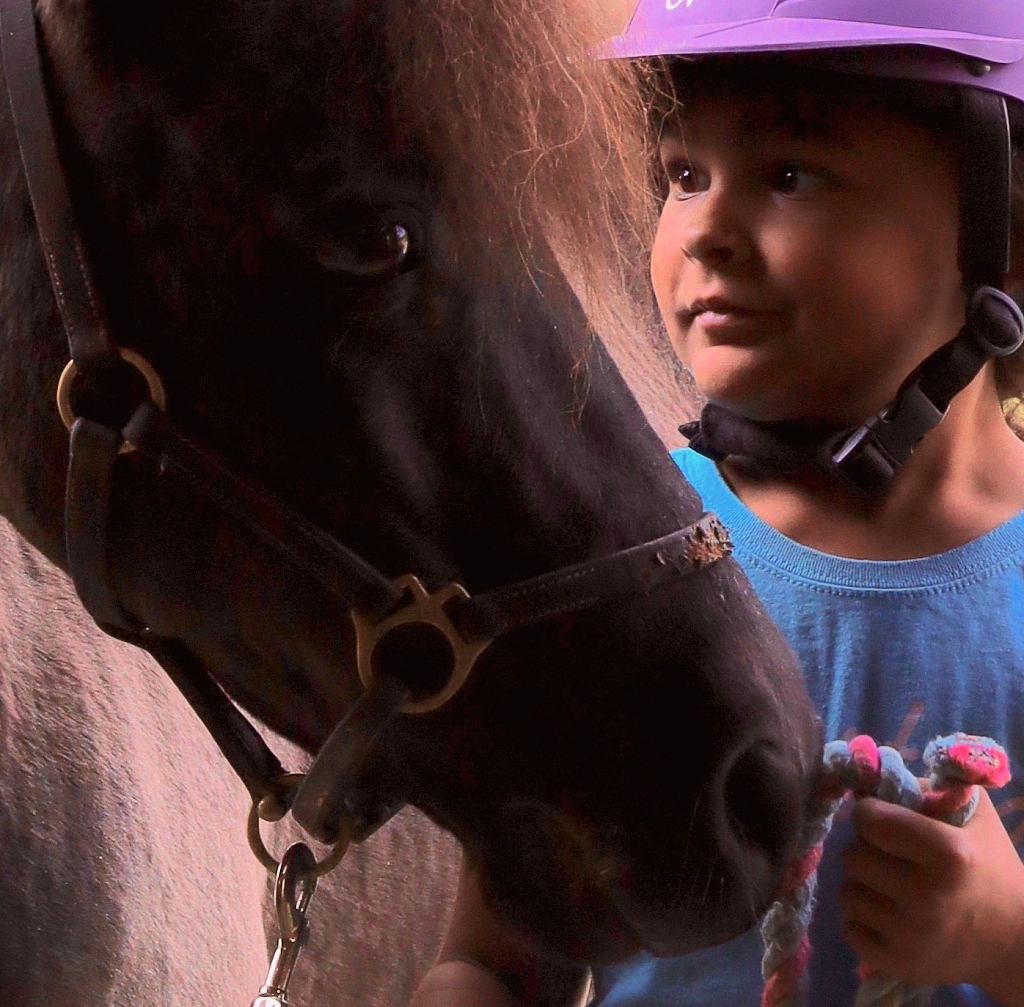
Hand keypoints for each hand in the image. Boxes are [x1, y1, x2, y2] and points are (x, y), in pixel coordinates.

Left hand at [839, 787, 1023, 995]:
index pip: (868, 818)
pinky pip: (849, 927)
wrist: (1013, 941)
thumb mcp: (973, 815)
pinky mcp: (899, 964)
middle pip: (852, 855)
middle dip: (866, 849)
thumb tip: (871, 777)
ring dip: (864, 884)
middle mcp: (928, 896)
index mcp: (949, 853)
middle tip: (891, 856)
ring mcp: (912, 935)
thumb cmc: (989, 866)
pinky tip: (891, 915)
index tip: (881, 818)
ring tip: (893, 886)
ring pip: (847, 891)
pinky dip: (863, 920)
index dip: (870, 813)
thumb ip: (928, 787)